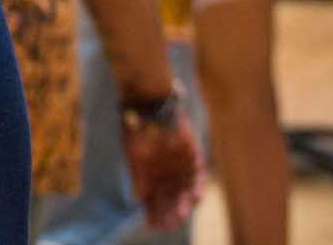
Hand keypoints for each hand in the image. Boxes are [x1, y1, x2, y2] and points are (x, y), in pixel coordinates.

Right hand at [122, 113, 203, 229]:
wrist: (148, 105)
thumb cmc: (135, 131)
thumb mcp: (133, 158)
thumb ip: (139, 179)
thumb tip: (138, 200)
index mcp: (151, 178)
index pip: (154, 202)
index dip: (155, 215)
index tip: (154, 227)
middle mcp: (167, 175)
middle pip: (172, 200)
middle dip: (171, 212)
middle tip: (171, 222)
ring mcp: (181, 167)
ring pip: (186, 191)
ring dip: (185, 203)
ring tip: (182, 213)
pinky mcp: (193, 156)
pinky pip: (198, 175)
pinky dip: (196, 186)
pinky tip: (194, 196)